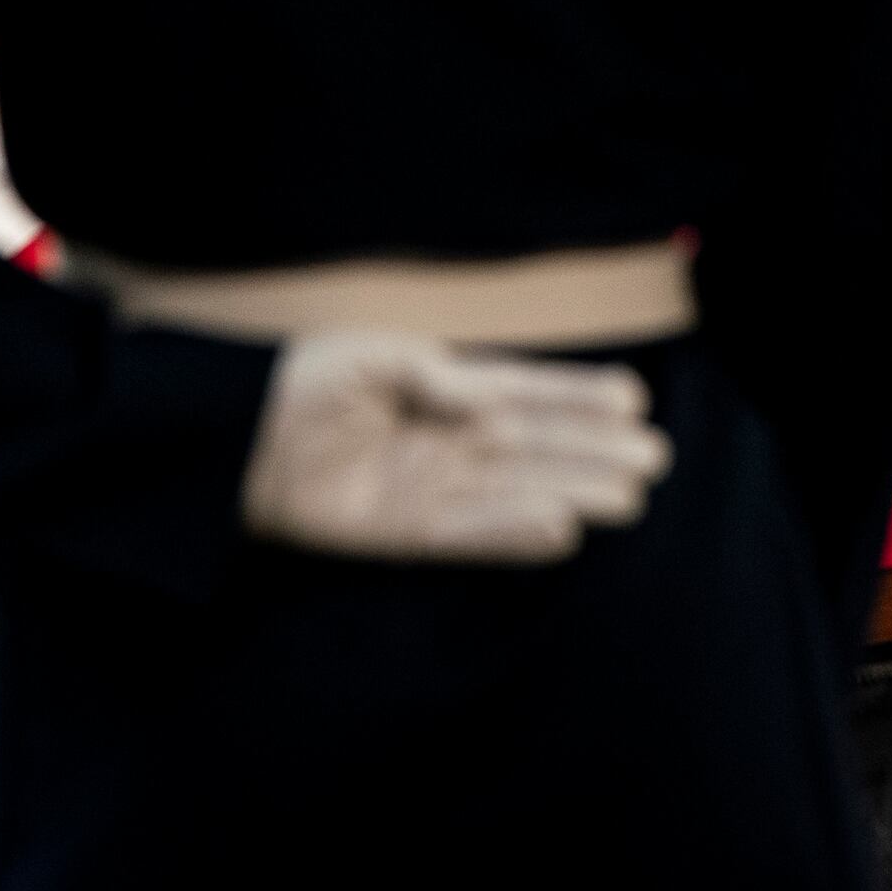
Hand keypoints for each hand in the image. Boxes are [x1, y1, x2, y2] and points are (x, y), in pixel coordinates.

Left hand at [239, 331, 670, 563]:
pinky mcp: (404, 533)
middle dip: (592, 451)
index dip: (576, 396)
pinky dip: (514, 532)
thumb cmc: (301, 383)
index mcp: (442, 387)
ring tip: (628, 498)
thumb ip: (436, 375)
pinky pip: (470, 534)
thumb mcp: (371, 356)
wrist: (238, 438)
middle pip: (533, 447)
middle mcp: (447, 439)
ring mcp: (429, 487)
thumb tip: (491, 398)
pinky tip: (562, 528)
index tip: (632, 398)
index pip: (523, 390)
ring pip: (515, 491)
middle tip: (653, 459)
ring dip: (570, 493)